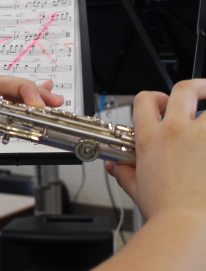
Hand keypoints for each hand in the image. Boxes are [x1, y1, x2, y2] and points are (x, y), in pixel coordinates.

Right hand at [106, 79, 205, 220]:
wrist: (188, 225)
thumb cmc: (166, 212)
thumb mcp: (137, 190)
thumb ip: (125, 174)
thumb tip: (115, 168)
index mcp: (150, 138)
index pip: (145, 100)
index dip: (155, 97)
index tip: (163, 103)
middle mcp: (176, 131)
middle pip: (185, 90)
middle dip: (196, 87)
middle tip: (202, 93)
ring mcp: (202, 136)